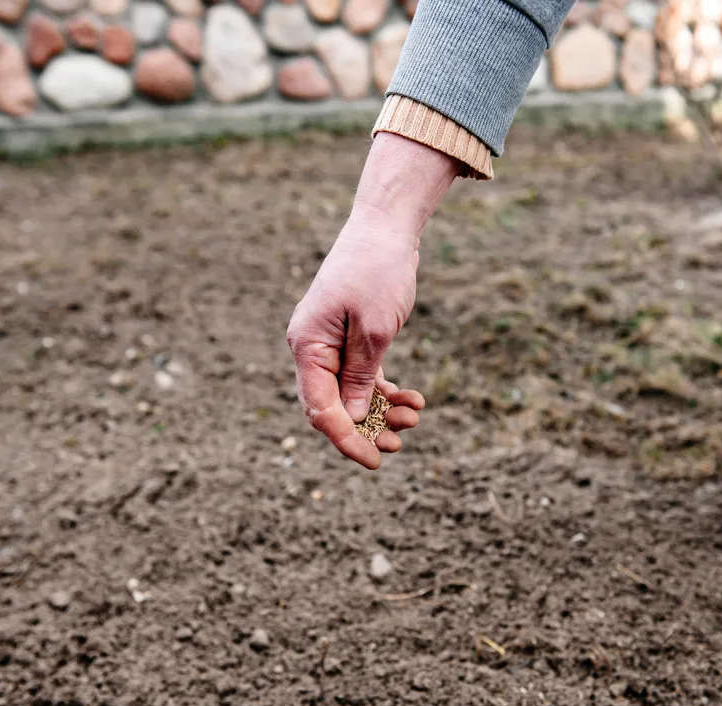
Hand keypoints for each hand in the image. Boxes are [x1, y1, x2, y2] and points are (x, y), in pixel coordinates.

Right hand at [286, 216, 425, 468]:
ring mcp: (330, 345)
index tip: (374, 461)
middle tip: (400, 443)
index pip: (320, 409)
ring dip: (380, 412)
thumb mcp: (374, 329)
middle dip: (366, 429)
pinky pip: (362, 376)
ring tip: (414, 418)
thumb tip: (352, 419)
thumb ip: (361, 376)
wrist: (385, 228)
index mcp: (307, 346)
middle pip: (333, 407)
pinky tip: (413, 400)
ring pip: (350, 395)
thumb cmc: (376, 271)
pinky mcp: (349, 339)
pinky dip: (385, 391)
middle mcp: (312, 349)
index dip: (346, 439)